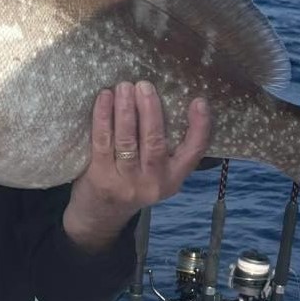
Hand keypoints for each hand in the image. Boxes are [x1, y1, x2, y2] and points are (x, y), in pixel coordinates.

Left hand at [63, 81, 211, 252]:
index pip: (193, 152)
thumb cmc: (132, 182)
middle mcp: (152, 182)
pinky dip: (103, 117)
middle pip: (154, 142)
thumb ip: (166, 149)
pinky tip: (104, 98)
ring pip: (127, 140)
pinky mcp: (101, 177)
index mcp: (173, 179)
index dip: (199, 127)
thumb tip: (166, 99)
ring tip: (124, 87)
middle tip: (145, 85)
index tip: (199, 101)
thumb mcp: (157, 174)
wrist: (100, 215)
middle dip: (150, 110)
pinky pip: (103, 141)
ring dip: (125, 110)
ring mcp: (125, 182)